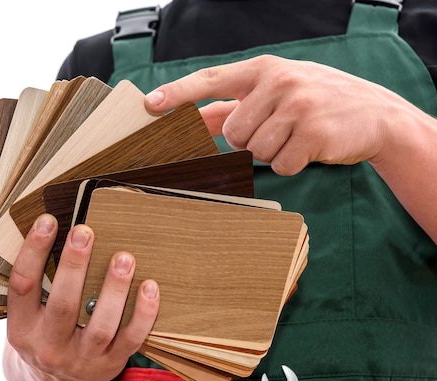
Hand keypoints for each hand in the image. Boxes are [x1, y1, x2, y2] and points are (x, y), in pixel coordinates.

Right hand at [5, 214, 159, 380]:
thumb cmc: (44, 335)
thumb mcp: (28, 316)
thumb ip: (39, 284)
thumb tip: (58, 230)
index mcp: (22, 329)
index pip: (22, 286)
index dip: (33, 251)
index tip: (48, 221)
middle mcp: (49, 347)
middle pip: (62, 305)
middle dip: (74, 266)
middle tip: (85, 233)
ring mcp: (82, 359)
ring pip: (100, 325)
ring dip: (114, 289)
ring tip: (124, 258)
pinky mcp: (110, 363)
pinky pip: (131, 339)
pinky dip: (143, 314)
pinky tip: (150, 287)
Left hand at [144, 54, 436, 242]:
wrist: (376, 114)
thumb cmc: (316, 103)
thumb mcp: (277, 93)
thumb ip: (234, 106)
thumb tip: (192, 121)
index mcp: (265, 69)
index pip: (211, 80)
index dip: (178, 93)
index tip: (150, 104)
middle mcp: (279, 82)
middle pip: (232, 131)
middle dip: (249, 140)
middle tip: (277, 130)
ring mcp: (298, 106)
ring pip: (255, 151)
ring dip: (272, 153)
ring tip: (296, 136)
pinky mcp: (314, 133)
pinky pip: (281, 165)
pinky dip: (292, 164)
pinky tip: (310, 148)